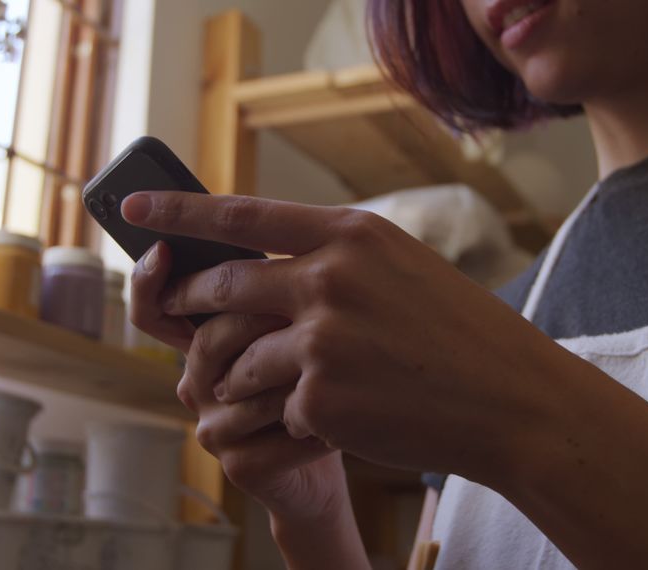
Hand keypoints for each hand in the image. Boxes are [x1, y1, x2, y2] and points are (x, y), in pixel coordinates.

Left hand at [122, 192, 564, 478]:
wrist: (512, 401)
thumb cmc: (462, 334)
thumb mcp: (402, 270)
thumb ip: (335, 260)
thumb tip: (267, 263)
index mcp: (351, 236)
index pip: (242, 214)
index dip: (180, 210)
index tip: (135, 209)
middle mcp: (329, 279)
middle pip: (225, 286)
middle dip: (192, 300)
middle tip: (178, 306)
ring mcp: (321, 340)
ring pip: (238, 358)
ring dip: (237, 375)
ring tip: (260, 386)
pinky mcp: (319, 398)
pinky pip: (276, 406)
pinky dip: (292, 414)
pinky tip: (334, 418)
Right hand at [130, 243, 354, 522]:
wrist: (362, 440)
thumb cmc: (336, 368)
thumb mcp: (307, 314)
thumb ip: (278, 279)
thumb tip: (272, 228)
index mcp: (210, 338)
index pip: (155, 307)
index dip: (150, 280)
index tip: (162, 248)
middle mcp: (200, 382)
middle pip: (204, 340)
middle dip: (256, 319)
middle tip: (296, 309)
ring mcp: (215, 426)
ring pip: (243, 384)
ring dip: (298, 372)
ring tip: (340, 365)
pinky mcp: (242, 466)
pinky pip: (274, 431)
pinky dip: (317, 420)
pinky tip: (344, 417)